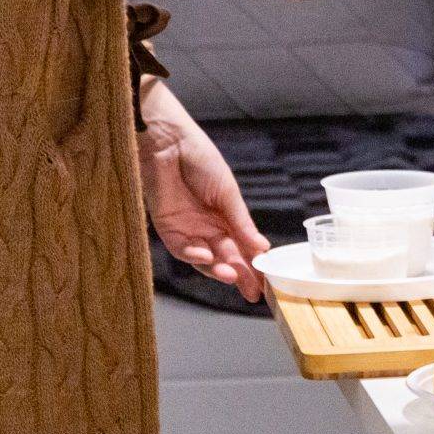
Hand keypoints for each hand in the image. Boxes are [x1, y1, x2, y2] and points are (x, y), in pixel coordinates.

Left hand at [138, 86, 271, 300]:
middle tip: (251, 290)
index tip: (266, 282)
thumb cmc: (201, 159)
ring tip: (231, 275)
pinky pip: (181, 249)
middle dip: (239, 274)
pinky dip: (194, 255)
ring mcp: (187, 228)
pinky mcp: (167, 227)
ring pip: (204, 258)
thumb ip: (241, 223)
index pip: (242, 246)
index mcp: (226, 215)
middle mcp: (207, 225)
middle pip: (225, 256)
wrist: (169, 143)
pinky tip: (206, 256)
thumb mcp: (227, 193)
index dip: (253, 265)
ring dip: (217, 268)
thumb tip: (262, 248)